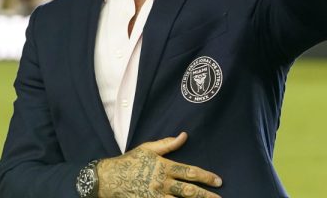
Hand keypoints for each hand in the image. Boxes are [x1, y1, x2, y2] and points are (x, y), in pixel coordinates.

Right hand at [97, 132, 221, 197]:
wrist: (108, 178)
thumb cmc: (129, 162)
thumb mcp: (148, 148)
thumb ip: (168, 144)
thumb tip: (184, 135)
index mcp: (163, 167)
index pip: (189, 172)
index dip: (206, 176)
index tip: (218, 181)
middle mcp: (161, 183)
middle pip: (188, 191)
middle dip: (206, 196)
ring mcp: (155, 196)